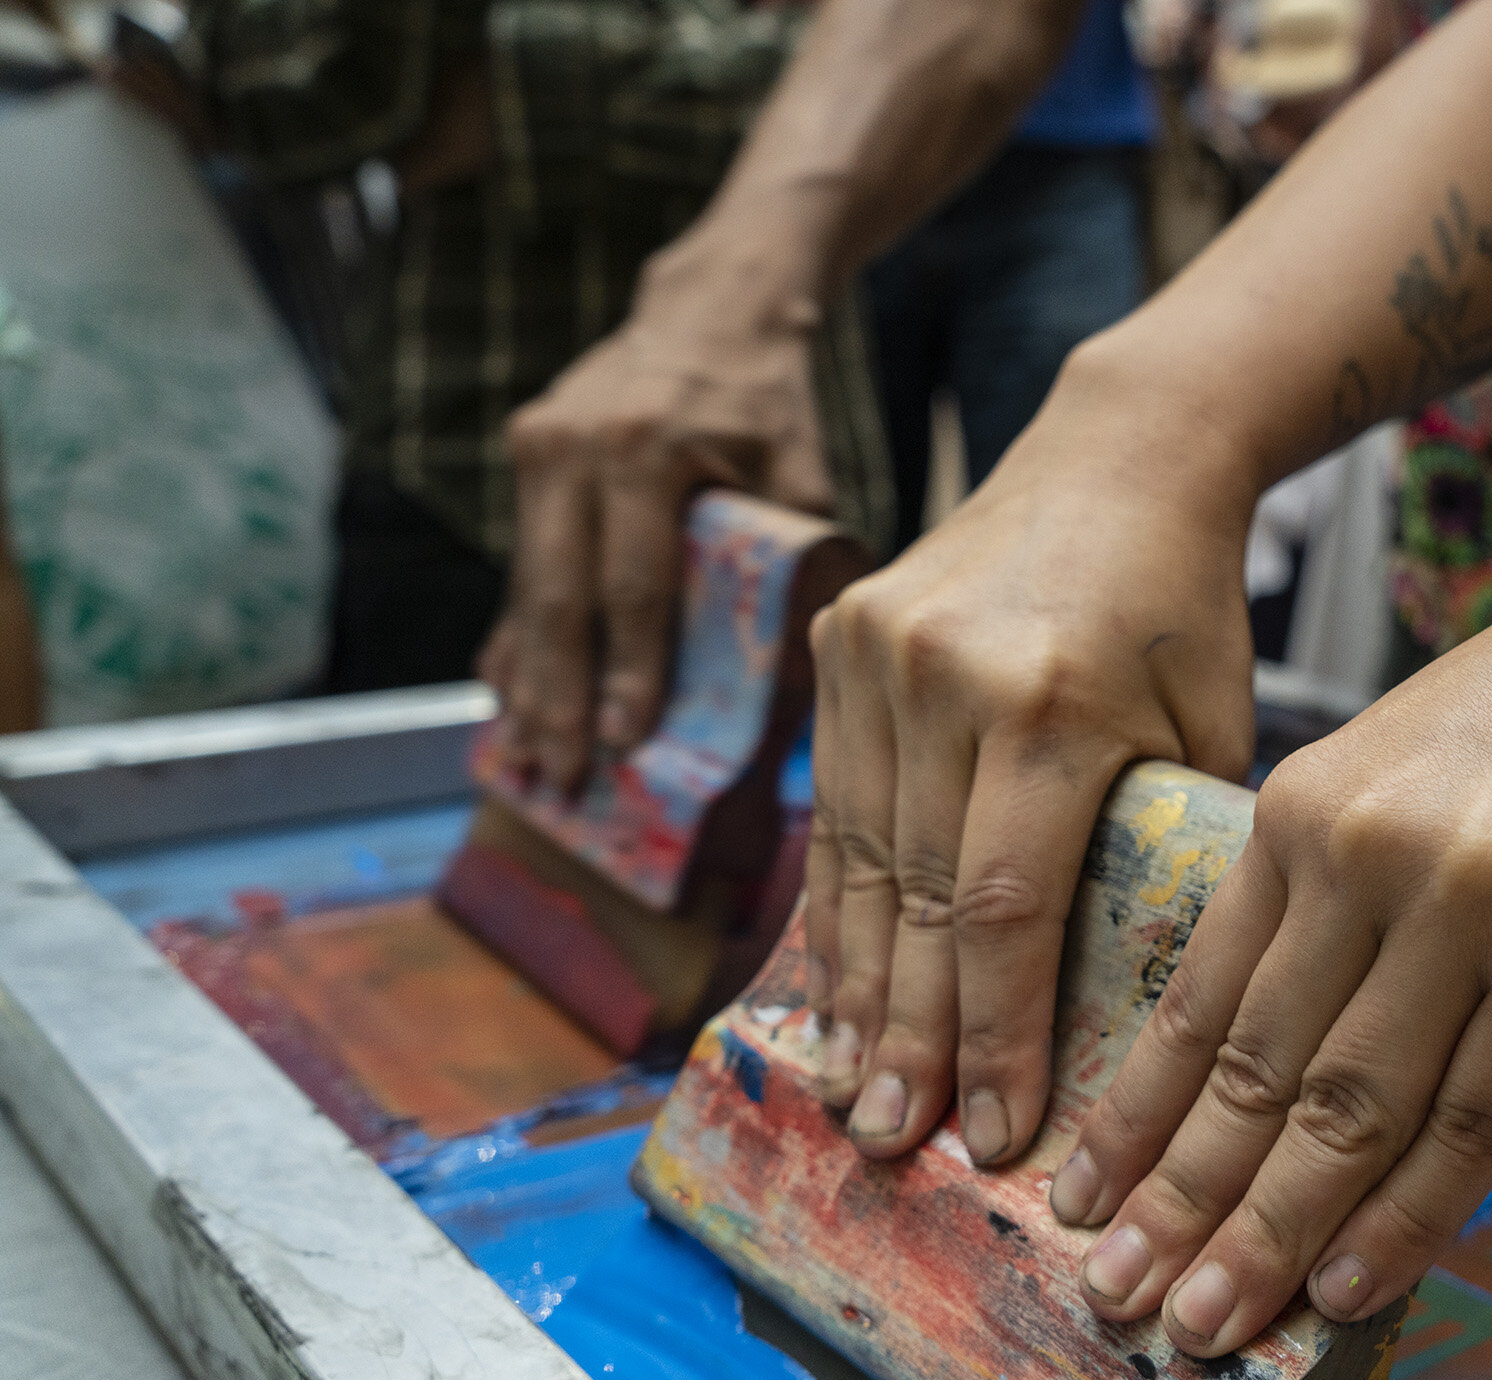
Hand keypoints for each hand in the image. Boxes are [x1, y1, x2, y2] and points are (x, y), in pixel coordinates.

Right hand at [487, 236, 831, 789]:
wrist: (714, 305)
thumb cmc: (770, 406)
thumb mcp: (799, 480)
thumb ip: (789, 568)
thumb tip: (788, 687)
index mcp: (647, 449)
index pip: (633, 586)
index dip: (629, 672)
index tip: (626, 743)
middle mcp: (577, 446)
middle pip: (561, 599)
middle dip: (560, 700)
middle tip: (561, 778)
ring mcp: (540, 447)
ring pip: (529, 587)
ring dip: (530, 681)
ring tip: (530, 758)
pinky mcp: (526, 454)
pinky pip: (520, 562)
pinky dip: (518, 634)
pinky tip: (509, 696)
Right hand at [805, 361, 1260, 1163]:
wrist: (1117, 455)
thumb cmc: (1184, 610)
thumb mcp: (1208, 731)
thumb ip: (1167, 854)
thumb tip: (1147, 1013)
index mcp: (1046, 703)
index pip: (998, 908)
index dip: (991, 1035)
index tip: (993, 1135)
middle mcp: (941, 677)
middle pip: (909, 897)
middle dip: (904, 1036)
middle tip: (889, 1142)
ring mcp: (872, 651)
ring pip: (851, 857)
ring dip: (850, 984)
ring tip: (849, 1086)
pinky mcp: (835, 638)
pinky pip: (829, 803)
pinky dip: (834, 902)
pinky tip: (834, 983)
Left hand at [1047, 419, 1491, 1356]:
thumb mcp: (1438, 764)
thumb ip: (1379, 904)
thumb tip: (1358, 1063)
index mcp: (1311, 802)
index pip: (1198, 994)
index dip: (1137, 1115)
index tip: (1082, 1198)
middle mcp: (1367, 854)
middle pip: (1252, 1068)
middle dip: (1178, 1203)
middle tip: (1116, 1301)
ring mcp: (1470, 904)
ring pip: (1344, 1112)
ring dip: (1268, 1237)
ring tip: (1201, 1328)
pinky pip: (1473, 1121)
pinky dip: (1406, 1220)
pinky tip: (1350, 1291)